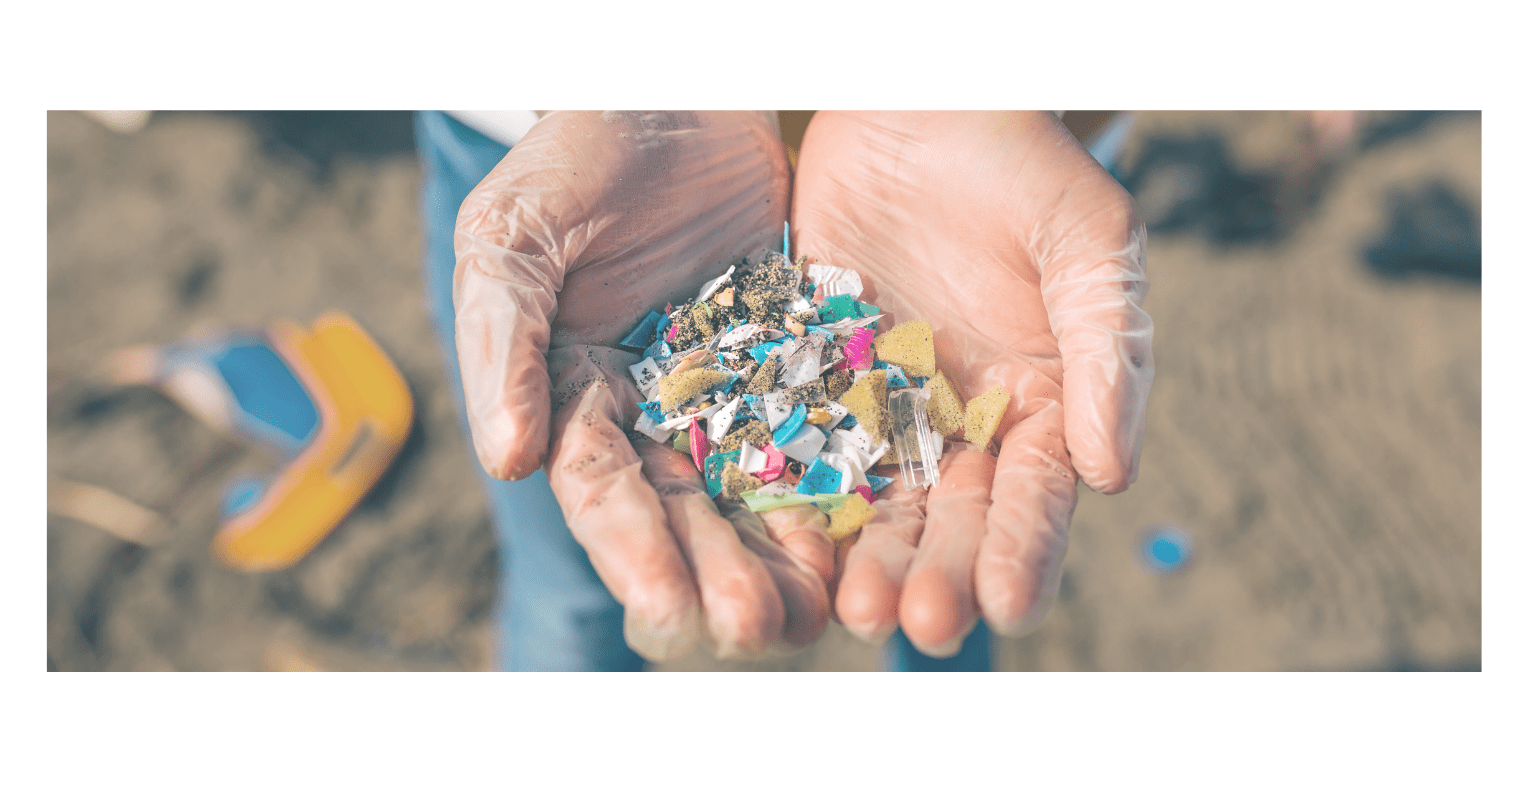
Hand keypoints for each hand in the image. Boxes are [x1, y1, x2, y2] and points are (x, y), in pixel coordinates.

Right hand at [453, 111, 835, 660]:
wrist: (675, 95)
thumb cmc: (573, 159)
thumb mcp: (513, 239)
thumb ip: (503, 345)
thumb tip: (507, 461)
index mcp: (574, 397)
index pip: (601, 489)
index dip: (631, 551)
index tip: (668, 609)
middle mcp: (652, 412)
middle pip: (686, 510)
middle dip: (719, 573)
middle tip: (760, 630)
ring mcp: (730, 390)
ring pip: (757, 487)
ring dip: (783, 553)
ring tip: (820, 612)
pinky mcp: (798, 359)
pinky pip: (822, 427)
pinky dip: (840, 482)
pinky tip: (870, 532)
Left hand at [792, 111, 1153, 655]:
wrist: (921, 101)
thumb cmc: (1025, 164)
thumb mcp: (1088, 245)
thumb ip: (1106, 354)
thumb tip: (1115, 477)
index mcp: (1041, 407)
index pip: (1036, 496)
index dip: (1025, 551)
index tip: (1007, 605)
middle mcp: (960, 423)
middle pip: (951, 519)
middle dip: (937, 574)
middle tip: (917, 621)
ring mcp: (881, 407)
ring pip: (873, 502)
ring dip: (864, 559)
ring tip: (849, 606)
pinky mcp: (812, 377)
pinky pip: (799, 445)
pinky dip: (793, 498)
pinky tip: (781, 545)